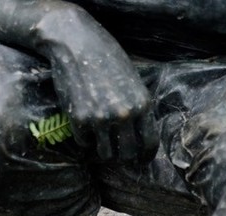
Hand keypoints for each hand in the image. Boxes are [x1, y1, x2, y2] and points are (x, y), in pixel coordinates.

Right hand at [41, 6, 158, 161]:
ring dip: (102, 151)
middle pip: (127, 155)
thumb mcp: (133, 81)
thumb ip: (139, 107)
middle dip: (122, 157)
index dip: (144, 157)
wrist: (76, 43)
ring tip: (99, 140)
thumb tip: (141, 135)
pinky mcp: (80, 120)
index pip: (149, 144)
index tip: (139, 161)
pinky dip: (84, 138)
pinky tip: (83, 124)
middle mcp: (125, 114)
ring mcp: (101, 119)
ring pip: (106, 154)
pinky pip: (84, 143)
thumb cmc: (107, 59)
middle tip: (116, 153)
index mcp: (142, 104)